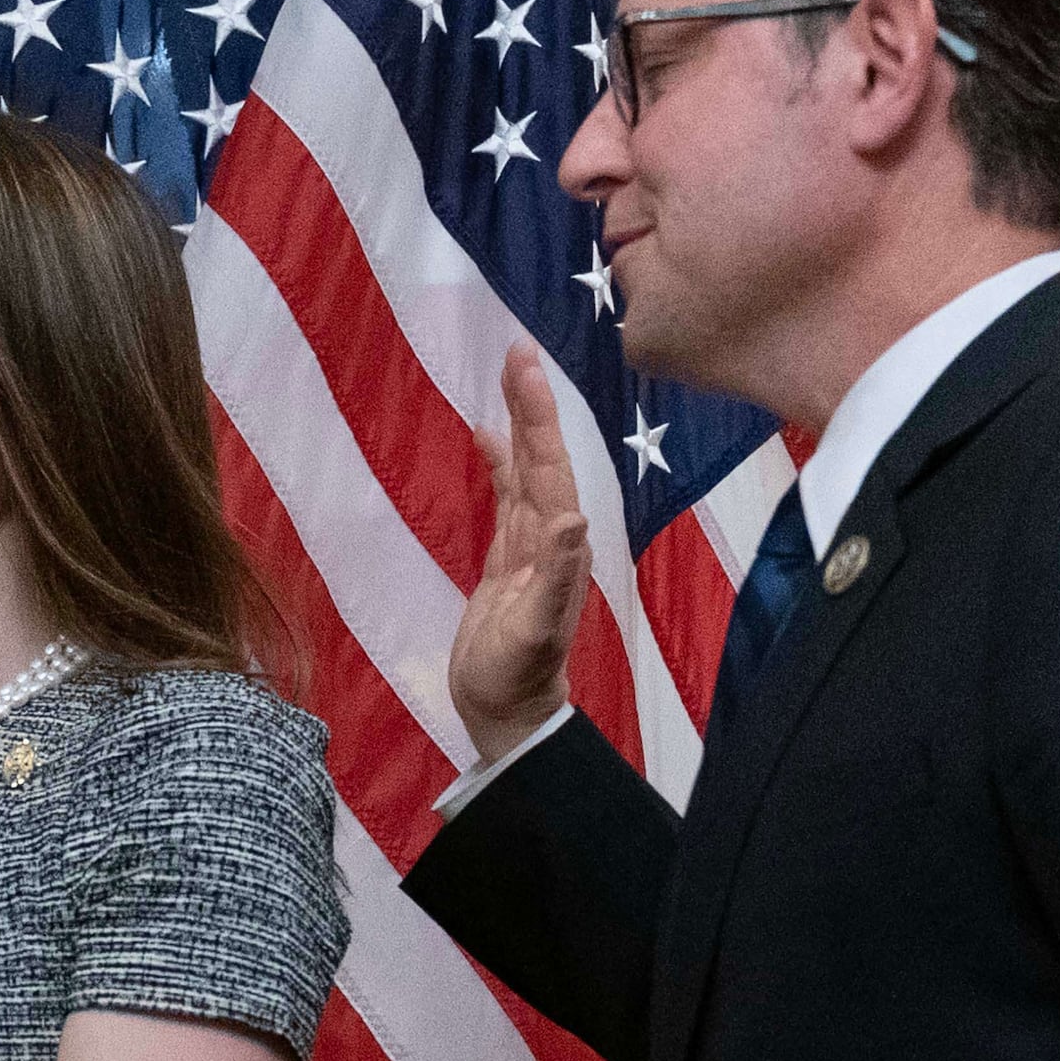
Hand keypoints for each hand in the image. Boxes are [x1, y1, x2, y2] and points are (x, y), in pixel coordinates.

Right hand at [448, 341, 587, 761]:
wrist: (508, 711)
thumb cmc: (517, 675)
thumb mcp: (535, 631)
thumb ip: (556, 577)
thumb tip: (573, 518)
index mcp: (556, 545)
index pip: (548, 466)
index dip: (537, 417)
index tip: (523, 366)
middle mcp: (549, 535)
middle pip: (540, 456)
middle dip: (530, 404)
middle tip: (516, 349)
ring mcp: (528, 545)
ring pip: (525, 470)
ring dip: (518, 424)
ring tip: (506, 375)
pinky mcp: (506, 558)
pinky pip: (505, 495)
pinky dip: (499, 461)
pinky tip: (486, 437)